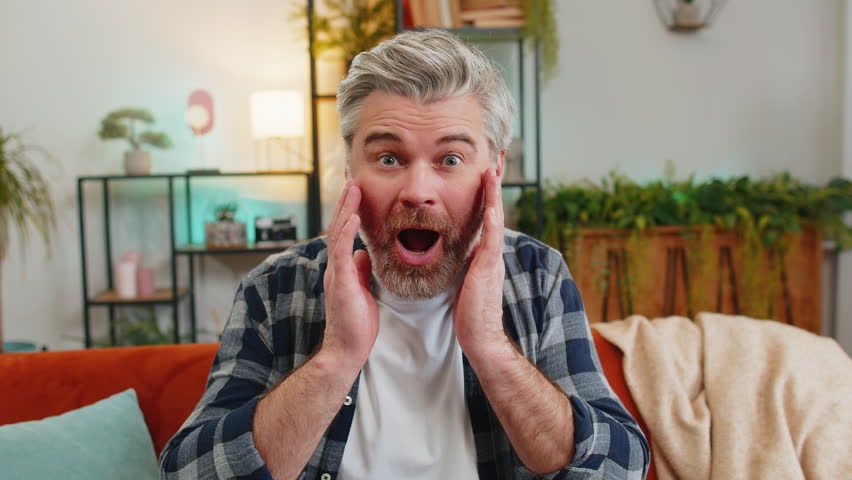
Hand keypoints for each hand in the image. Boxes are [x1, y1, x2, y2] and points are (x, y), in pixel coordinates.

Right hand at [320, 182, 378, 369]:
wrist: (347, 349)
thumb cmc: (356, 324)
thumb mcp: (362, 290)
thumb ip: (360, 271)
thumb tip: (363, 254)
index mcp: (341, 268)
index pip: (344, 233)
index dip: (350, 211)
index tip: (357, 191)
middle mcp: (335, 266)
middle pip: (339, 227)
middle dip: (346, 202)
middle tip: (353, 178)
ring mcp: (335, 273)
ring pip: (338, 233)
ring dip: (346, 209)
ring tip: (353, 187)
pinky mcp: (339, 282)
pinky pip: (341, 252)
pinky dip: (346, 232)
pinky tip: (353, 216)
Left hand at [453, 169, 510, 361]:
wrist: (481, 338)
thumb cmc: (471, 312)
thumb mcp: (468, 277)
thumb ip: (469, 260)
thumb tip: (463, 246)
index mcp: (485, 252)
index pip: (487, 214)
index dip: (488, 191)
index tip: (488, 167)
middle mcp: (492, 252)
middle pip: (496, 209)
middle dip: (496, 182)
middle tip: (499, 155)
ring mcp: (492, 260)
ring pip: (495, 220)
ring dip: (494, 195)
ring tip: (493, 170)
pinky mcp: (487, 272)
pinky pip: (490, 243)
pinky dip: (492, 224)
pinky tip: (491, 207)